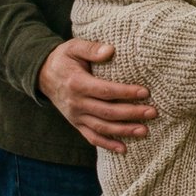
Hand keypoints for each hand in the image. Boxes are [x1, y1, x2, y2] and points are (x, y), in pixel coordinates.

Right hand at [37, 38, 155, 152]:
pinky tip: (124, 148)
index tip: (145, 92)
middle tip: (153, 112)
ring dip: (124, 130)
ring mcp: (75, 116)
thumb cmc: (63, 58)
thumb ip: (91, 49)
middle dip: (132, 113)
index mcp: (77, 84)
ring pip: (102, 127)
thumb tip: (110, 50)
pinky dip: (107, 144)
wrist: (42, 74)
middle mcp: (76, 103)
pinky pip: (91, 137)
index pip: (105, 91)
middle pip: (107, 112)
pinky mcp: (76, 123)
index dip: (125, 92)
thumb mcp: (74, 47)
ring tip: (144, 130)